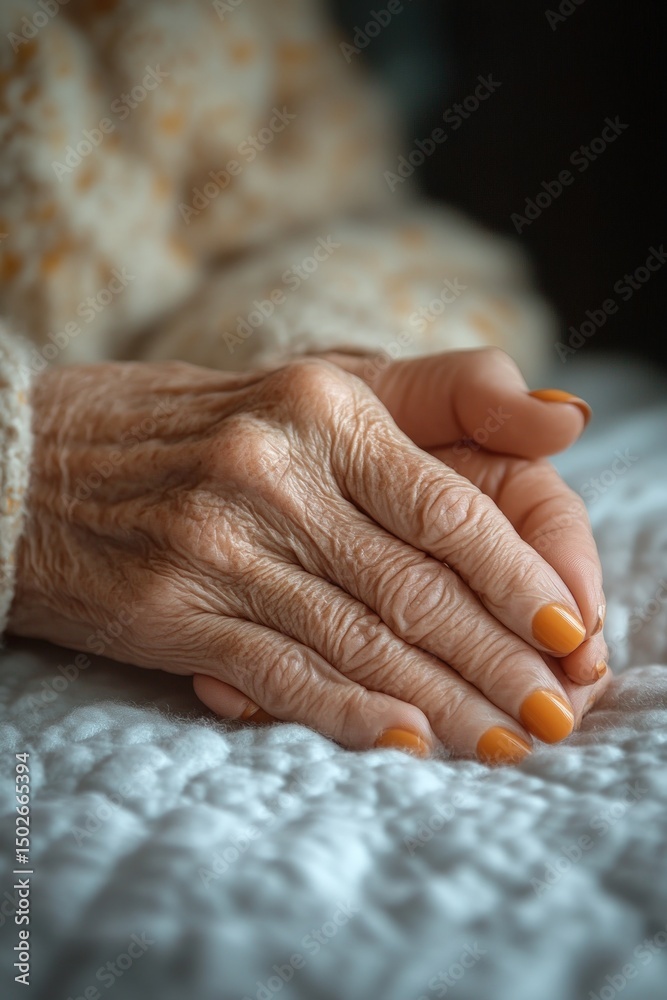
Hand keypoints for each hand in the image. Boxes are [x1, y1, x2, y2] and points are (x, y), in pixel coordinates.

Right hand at [200, 348, 609, 735]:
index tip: (570, 634)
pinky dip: (352, 712)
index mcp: (324, 408)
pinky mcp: (173, 611)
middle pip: (415, 588)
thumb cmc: (198, 423)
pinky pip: (284, 672)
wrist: (41, 461)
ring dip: (442, 703)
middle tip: (550, 716)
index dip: (519, 581)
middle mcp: (274, 473)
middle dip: (497, 661)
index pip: (448, 511)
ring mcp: (218, 545)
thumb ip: (445, 395)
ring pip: (360, 640)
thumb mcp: (314, 383)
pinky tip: (407, 743)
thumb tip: (568, 424)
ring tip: (500, 742)